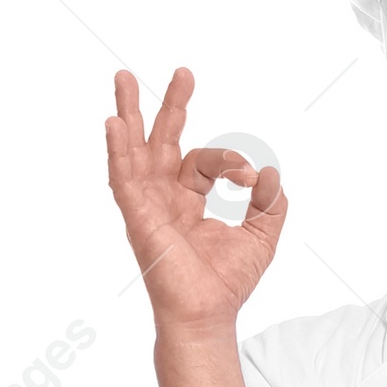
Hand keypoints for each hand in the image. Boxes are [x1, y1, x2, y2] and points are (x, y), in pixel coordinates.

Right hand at [105, 66, 286, 337]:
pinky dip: (118, 150)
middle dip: (170, 106)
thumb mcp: (260, 236)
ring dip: (129, 114)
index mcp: (188, 200)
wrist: (208, 314)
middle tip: (182, 73)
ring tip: (123, 77)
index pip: (207, 162)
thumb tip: (272, 172)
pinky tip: (115, 124)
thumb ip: (270, 204)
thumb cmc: (226, 283)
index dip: (232, 164)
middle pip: (162, 141)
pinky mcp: (137, 217)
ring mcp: (147, 205)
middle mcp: (164, 197)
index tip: (253, 179)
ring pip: (134, 151)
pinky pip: (122, 178)